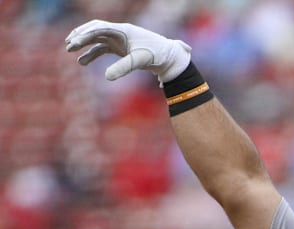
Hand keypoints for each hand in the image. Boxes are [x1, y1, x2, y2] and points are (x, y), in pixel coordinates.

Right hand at [65, 19, 190, 81]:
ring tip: (69, 50)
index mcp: (123, 30)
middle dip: (80, 36)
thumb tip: (107, 77)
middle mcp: (119, 32)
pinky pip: (101, 49)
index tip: (74, 42)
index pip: (99, 28)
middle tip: (68, 45)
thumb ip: (123, 68)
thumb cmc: (156, 55)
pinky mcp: (120, 48)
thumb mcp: (139, 60)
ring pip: (96, 38)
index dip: (85, 34)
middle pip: (94, 30)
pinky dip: (91, 54)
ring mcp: (119, 40)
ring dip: (83, 43)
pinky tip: (81, 62)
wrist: (168, 58)